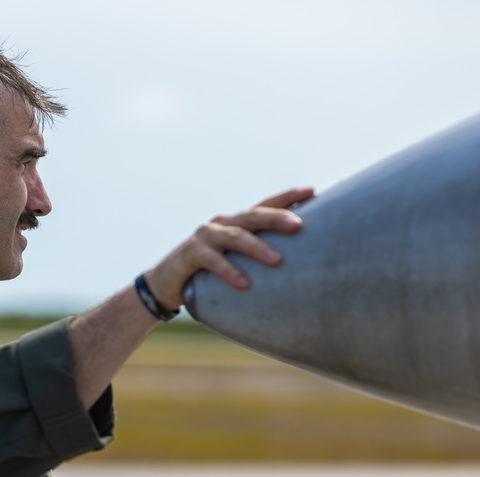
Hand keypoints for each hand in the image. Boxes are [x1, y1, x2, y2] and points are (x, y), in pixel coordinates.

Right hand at [144, 186, 313, 310]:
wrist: (167, 282)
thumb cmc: (209, 272)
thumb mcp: (235, 259)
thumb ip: (256, 256)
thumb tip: (296, 265)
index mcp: (236, 222)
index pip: (264, 205)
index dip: (287, 197)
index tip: (312, 191)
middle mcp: (222, 223)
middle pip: (252, 216)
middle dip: (276, 218)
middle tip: (299, 225)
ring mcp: (206, 236)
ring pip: (235, 237)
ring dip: (257, 248)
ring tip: (278, 260)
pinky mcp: (191, 253)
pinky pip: (213, 261)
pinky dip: (229, 271)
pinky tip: (244, 283)